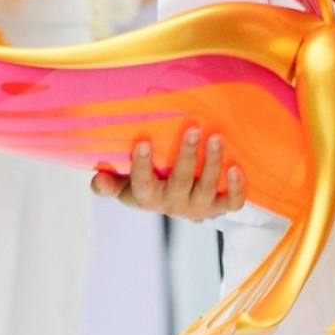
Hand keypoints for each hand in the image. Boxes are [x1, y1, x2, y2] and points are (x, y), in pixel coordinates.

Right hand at [92, 133, 245, 218]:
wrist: (178, 203)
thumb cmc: (147, 184)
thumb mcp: (125, 185)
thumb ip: (108, 183)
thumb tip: (98, 178)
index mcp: (147, 197)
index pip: (142, 185)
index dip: (141, 166)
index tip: (143, 141)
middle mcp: (173, 204)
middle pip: (180, 182)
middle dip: (186, 155)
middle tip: (193, 127)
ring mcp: (198, 207)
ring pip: (207, 189)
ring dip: (212, 163)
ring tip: (216, 136)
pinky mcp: (219, 207)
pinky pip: (232, 203)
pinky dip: (237, 188)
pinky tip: (236, 167)